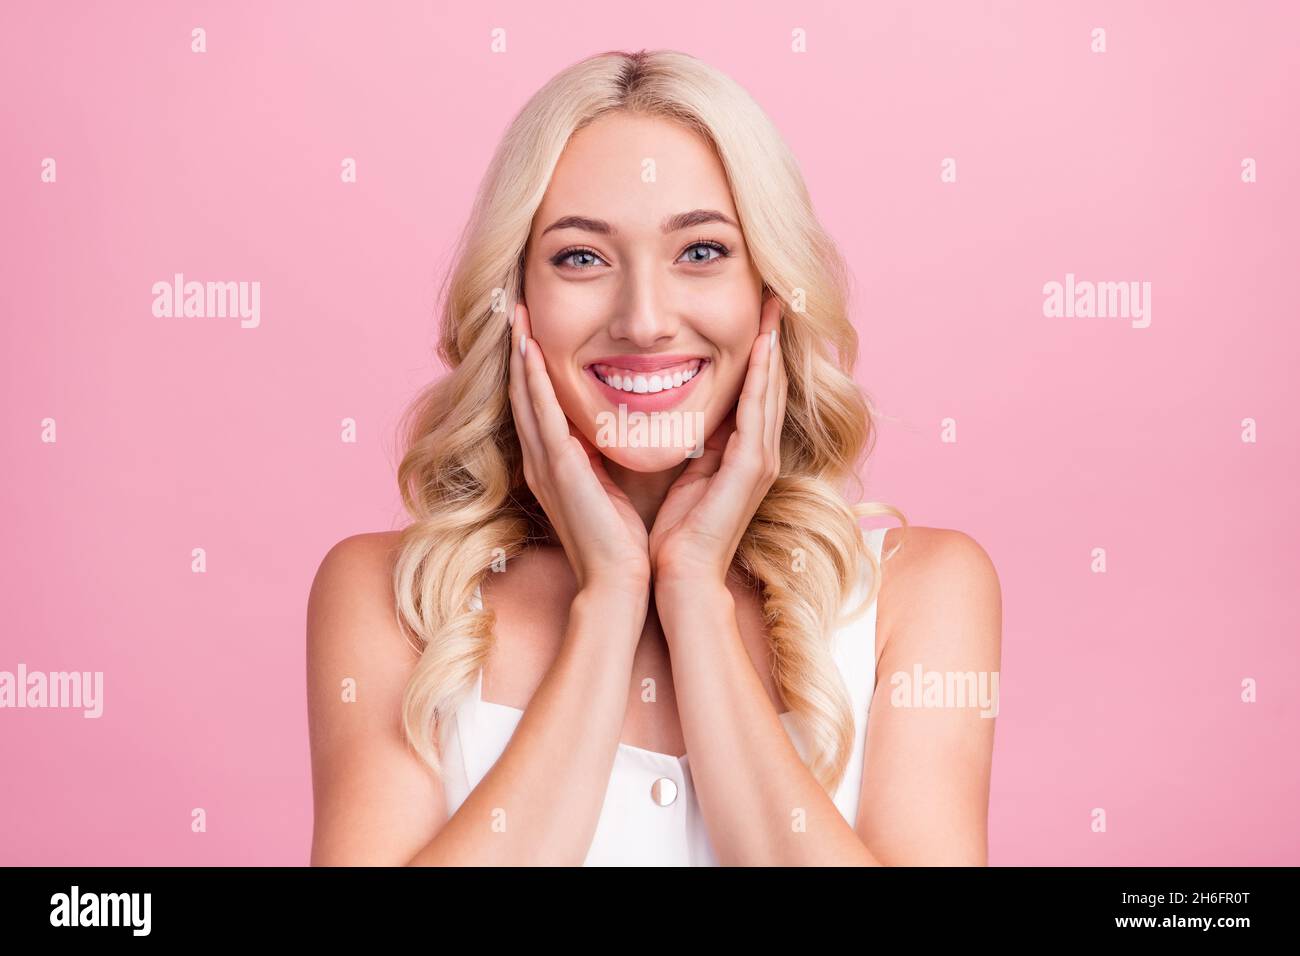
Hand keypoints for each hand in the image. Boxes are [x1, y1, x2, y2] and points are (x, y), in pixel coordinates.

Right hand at [509, 302, 650, 594]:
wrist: (620, 582)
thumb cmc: (624, 541)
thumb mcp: (614, 485)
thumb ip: (610, 456)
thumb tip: (626, 425)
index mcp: (557, 463)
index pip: (539, 403)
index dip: (532, 364)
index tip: (534, 327)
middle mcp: (542, 459)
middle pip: (522, 392)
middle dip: (518, 349)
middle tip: (514, 305)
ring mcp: (545, 463)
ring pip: (525, 395)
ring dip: (519, 352)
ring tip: (513, 313)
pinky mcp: (557, 469)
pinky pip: (541, 414)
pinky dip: (532, 381)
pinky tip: (528, 350)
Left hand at [648, 294, 786, 587]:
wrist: (676, 578)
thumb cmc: (672, 535)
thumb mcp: (682, 476)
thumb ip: (689, 445)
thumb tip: (676, 412)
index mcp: (740, 454)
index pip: (753, 390)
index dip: (756, 350)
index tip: (753, 312)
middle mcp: (759, 453)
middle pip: (770, 382)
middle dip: (772, 337)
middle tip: (773, 292)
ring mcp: (760, 462)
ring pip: (771, 390)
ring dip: (773, 346)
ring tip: (775, 306)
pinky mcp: (751, 471)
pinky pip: (758, 413)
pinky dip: (762, 378)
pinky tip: (762, 348)